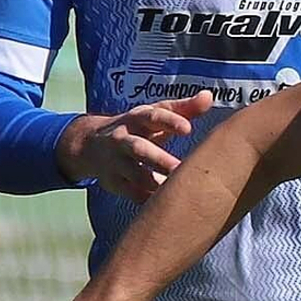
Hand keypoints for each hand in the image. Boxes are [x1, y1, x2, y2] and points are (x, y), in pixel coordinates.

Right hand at [56, 91, 213, 200]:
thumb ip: (183, 108)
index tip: (188, 129)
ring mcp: (115, 161)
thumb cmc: (137, 127)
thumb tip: (208, 97)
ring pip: (134, 174)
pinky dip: (149, 199)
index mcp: (137, 119)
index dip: (170, 122)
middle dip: (160, 160)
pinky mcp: (112, 182)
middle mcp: (122, 138)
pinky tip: (168, 204)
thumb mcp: (154, 114)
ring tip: (180, 191)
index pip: (152, 117)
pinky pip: (131, 193)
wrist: (92, 144)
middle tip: (182, 170)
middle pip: (139, 149)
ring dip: (156, 183)